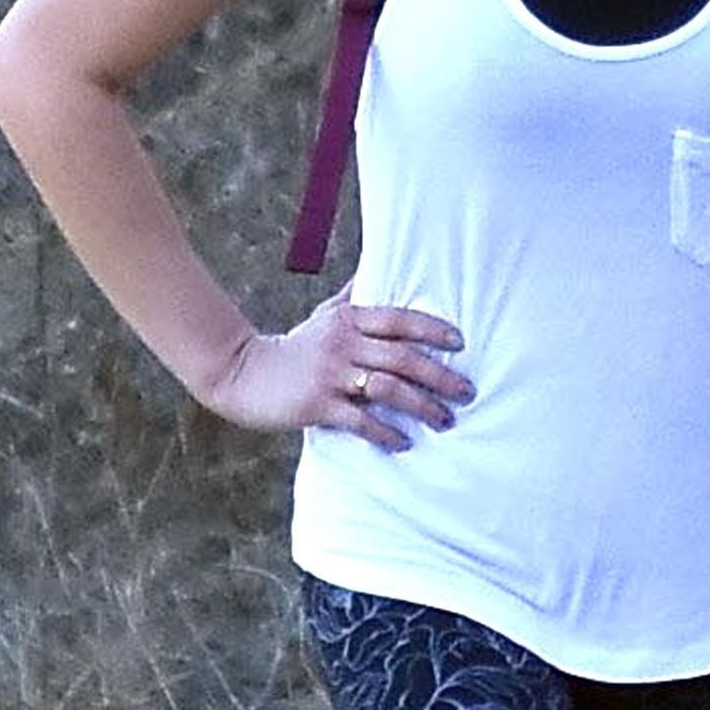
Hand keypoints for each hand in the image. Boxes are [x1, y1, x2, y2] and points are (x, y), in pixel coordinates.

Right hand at [206, 286, 470, 448]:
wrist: (242, 373)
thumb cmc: (293, 347)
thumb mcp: (324, 315)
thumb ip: (354, 298)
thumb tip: (377, 268)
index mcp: (348, 320)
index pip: (399, 320)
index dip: (432, 329)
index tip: (461, 342)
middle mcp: (343, 344)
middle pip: (402, 357)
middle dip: (440, 376)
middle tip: (468, 392)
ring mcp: (330, 374)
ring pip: (388, 388)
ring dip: (421, 406)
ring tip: (444, 420)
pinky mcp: (317, 404)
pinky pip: (360, 420)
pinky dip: (386, 432)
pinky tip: (403, 442)